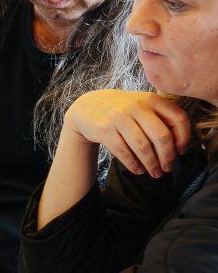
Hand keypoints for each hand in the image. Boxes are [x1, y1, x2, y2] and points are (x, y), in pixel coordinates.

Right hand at [63, 90, 190, 177]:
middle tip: (168, 168)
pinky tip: (138, 170)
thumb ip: (161, 117)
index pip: (178, 118)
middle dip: (167, 156)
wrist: (87, 107)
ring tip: (155, 173)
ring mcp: (119, 118)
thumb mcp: (142, 105)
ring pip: (142, 146)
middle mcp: (137, 106)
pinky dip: (133, 164)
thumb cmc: (122, 110)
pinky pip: (123, 152)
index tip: (181, 151)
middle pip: (161, 136)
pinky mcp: (104, 130)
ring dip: (151, 164)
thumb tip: (177, 145)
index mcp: (152, 99)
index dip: (184, 138)